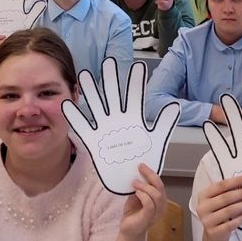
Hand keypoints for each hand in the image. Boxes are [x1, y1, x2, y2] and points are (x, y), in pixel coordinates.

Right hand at [62, 58, 179, 194]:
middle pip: (113, 95)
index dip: (136, 81)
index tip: (139, 65)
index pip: (135, 95)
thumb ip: (164, 123)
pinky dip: (75, 117)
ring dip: (90, 91)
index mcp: (134, 117)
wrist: (132, 178)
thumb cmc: (145, 158)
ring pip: (97, 106)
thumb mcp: (157, 140)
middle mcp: (118, 119)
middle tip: (109, 61)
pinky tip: (67, 104)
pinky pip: (83, 127)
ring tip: (84, 74)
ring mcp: (105, 128)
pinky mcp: (94, 140)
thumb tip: (174, 105)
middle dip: (111, 78)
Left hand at [119, 163, 166, 236]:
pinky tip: (136, 193)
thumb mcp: (137, 196)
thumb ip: (140, 187)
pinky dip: (143, 196)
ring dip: (145, 186)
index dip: (152, 173)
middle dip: (150, 176)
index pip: (160, 184)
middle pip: (160, 187)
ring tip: (134, 183)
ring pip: (156, 195)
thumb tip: (137, 173)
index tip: (142, 165)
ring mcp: (156, 213)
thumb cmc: (133, 213)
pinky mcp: (148, 218)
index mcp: (160, 199)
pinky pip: (149, 204)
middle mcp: (161, 206)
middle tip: (140, 169)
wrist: (128, 230)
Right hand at [197, 174, 241, 240]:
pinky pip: (230, 224)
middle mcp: (203, 207)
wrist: (213, 234)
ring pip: (229, 210)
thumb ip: (227, 192)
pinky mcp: (214, 232)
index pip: (220, 185)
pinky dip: (241, 218)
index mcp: (203, 195)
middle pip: (225, 197)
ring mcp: (207, 221)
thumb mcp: (217, 200)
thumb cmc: (218, 213)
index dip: (235, 181)